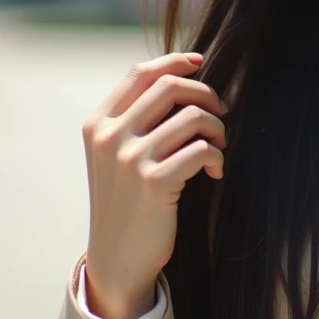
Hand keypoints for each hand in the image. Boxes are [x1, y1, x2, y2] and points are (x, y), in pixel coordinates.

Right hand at [80, 52, 227, 318]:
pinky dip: (216, 156)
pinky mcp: (154, 182)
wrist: (117, 257)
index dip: (174, 61)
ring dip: (216, 129)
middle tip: (220, 114)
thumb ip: (134, 118)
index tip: (200, 62)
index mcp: (98, 124)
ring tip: (218, 147)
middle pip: (170, 86)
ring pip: (192, 116)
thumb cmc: (126, 200)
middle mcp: (110, 137)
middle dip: (205, 94)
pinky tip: (214, 170)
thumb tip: (180, 76)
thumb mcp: (115, 154)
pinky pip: (201, 149)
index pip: (140, 73)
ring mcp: (130, 159)